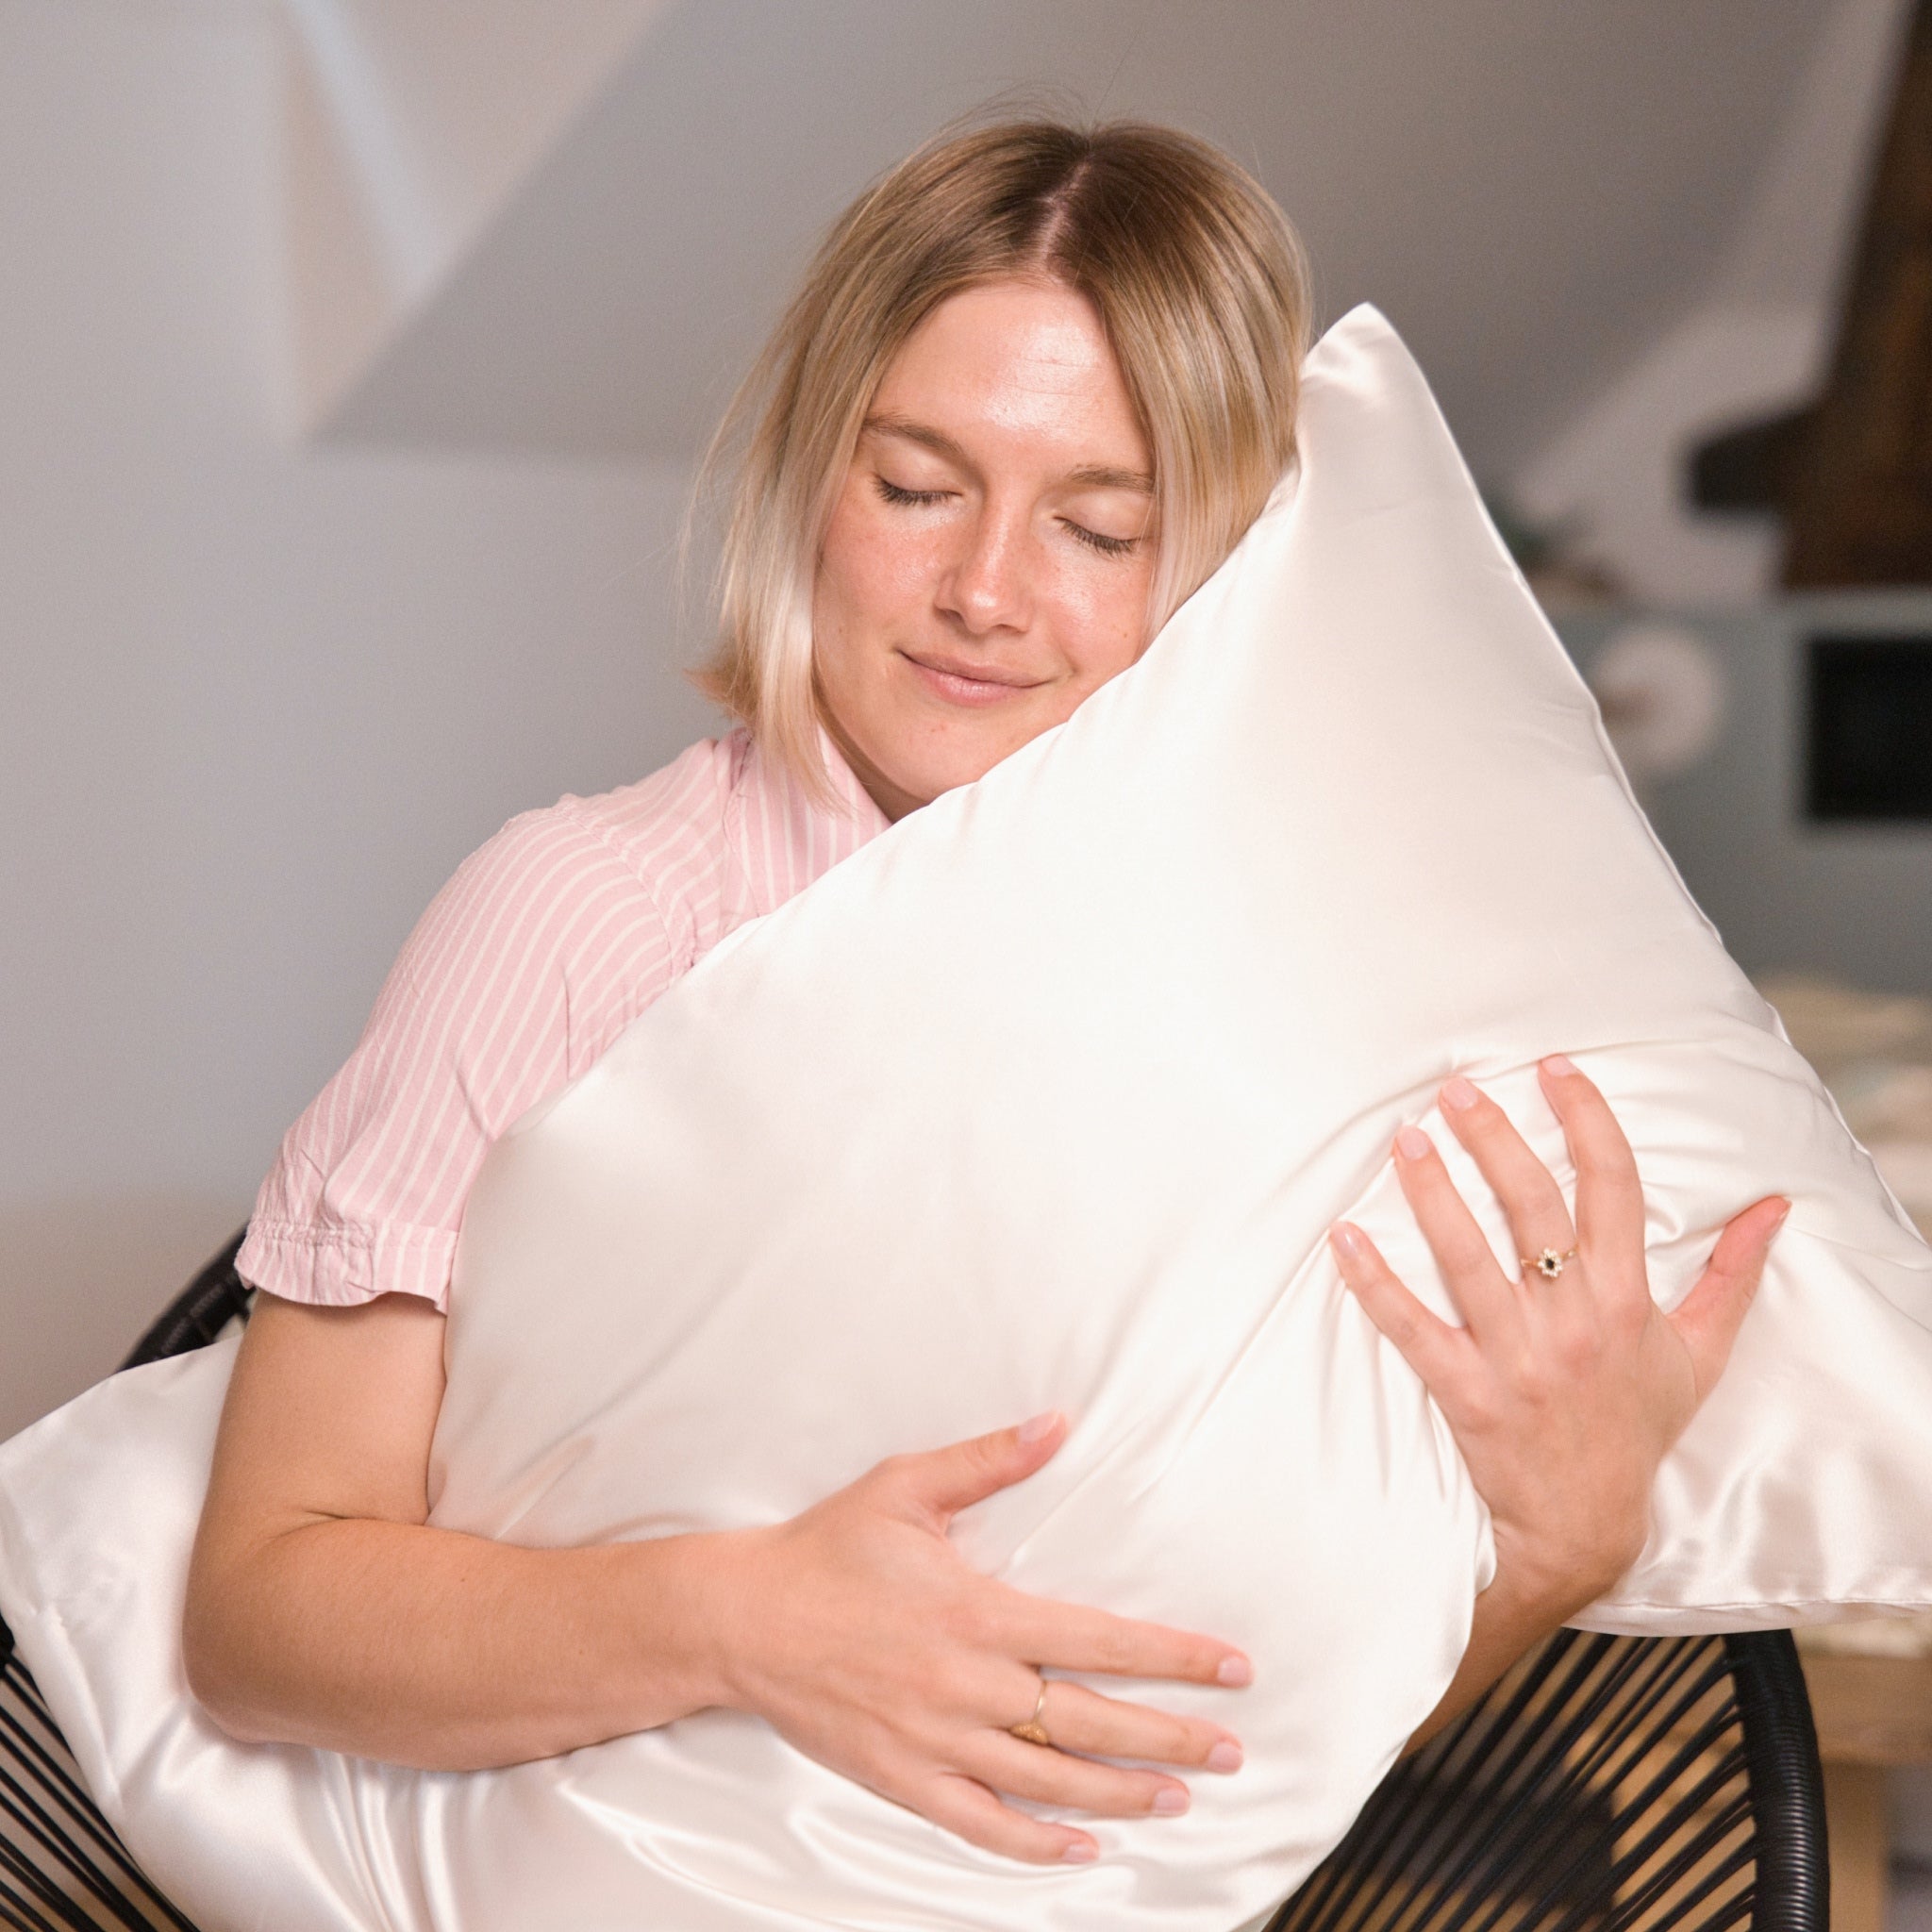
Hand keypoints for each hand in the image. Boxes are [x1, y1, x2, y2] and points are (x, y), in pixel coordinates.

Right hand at [698, 1414, 1249, 1865]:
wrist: (739, 1619)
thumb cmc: (825, 1548)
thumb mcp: (905, 1485)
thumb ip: (990, 1458)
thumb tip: (1059, 1422)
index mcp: (977, 1611)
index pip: (1101, 1640)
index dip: (1175, 1657)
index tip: (1233, 1668)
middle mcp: (967, 1684)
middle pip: (1091, 1722)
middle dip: (1171, 1738)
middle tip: (1232, 1751)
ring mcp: (935, 1740)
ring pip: (1048, 1780)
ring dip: (1121, 1792)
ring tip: (1178, 1797)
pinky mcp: (902, 1778)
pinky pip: (981, 1825)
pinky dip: (1035, 1844)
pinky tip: (1080, 1847)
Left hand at [1329, 1054, 1789, 1617]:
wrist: (1585, 1527)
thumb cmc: (1637, 1428)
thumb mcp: (1699, 1352)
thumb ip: (1732, 1274)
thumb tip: (1774, 1208)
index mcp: (1627, 1300)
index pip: (1613, 1187)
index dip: (1586, 1120)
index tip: (1555, 1069)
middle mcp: (1573, 1321)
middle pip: (1531, 1208)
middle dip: (1493, 1138)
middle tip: (1456, 1088)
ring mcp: (1517, 1358)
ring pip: (1467, 1258)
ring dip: (1432, 1194)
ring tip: (1405, 1140)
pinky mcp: (1466, 1394)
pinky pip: (1413, 1329)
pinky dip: (1375, 1284)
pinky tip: (1345, 1239)